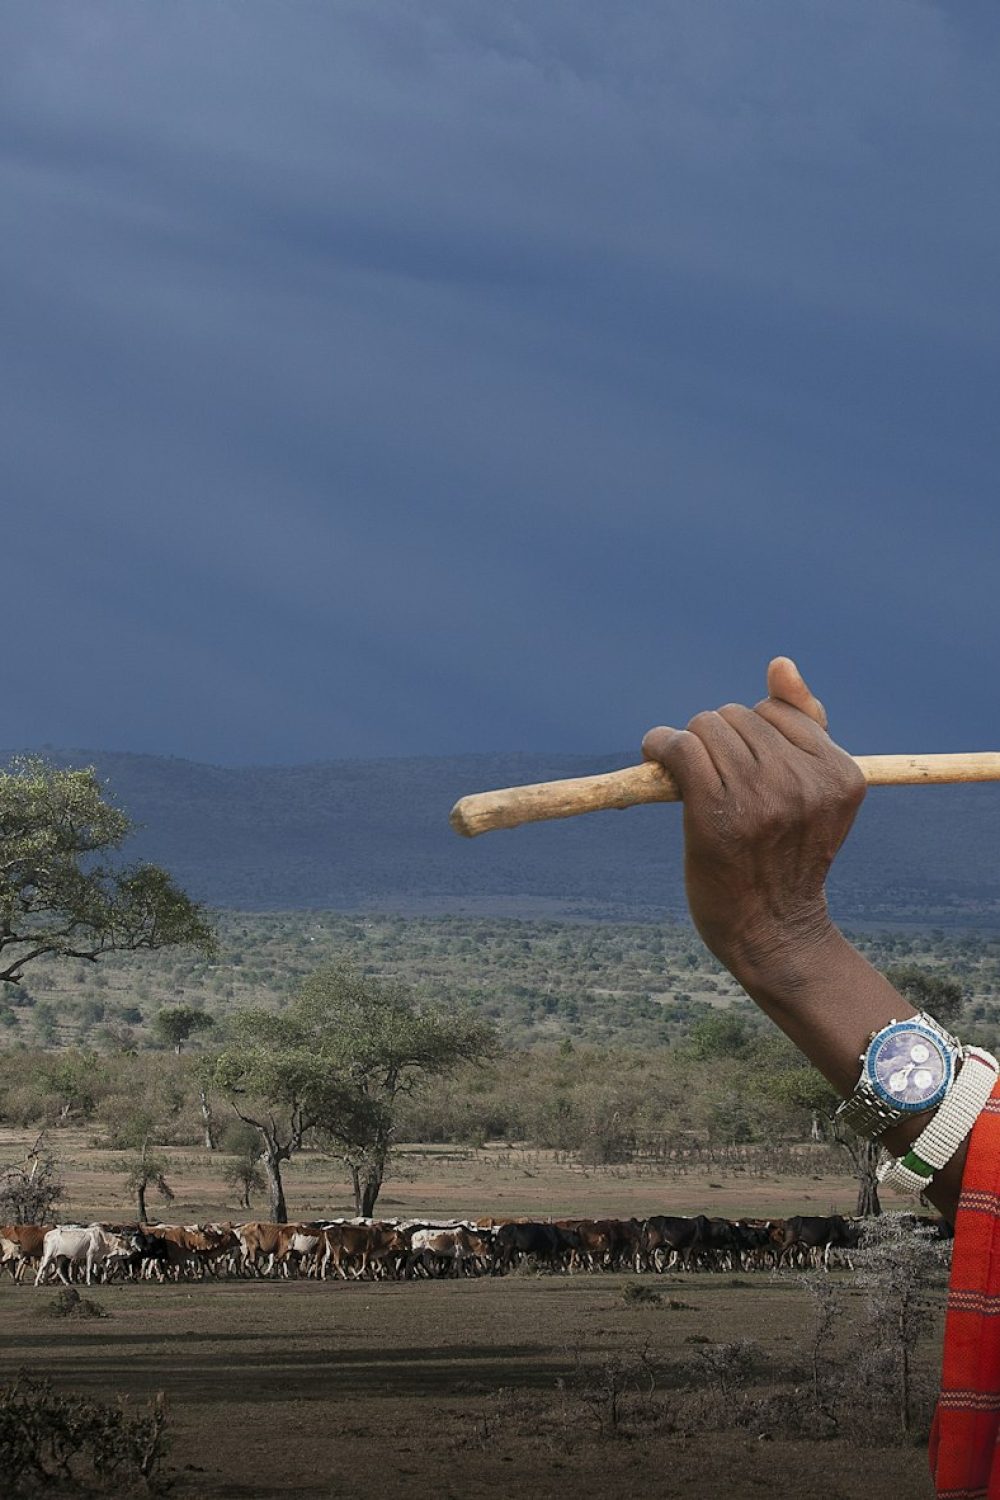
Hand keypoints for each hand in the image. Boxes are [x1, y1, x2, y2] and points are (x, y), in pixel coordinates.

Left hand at [641, 658, 866, 983]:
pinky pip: (681, 749)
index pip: (777, 711)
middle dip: (717, 737)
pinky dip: (661, 745)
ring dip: (688, 742)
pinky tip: (656, 754)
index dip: (750, 733)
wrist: (772, 929)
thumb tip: (780, 664)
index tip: (740, 762)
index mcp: (839, 774)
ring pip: (707, 727)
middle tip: (715, 777)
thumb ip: (804, 724)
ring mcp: (762, 800)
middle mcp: (805, 783)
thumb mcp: (814, 791)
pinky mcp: (717, 815)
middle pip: (737, 717)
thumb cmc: (787, 856)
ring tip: (689, 772)